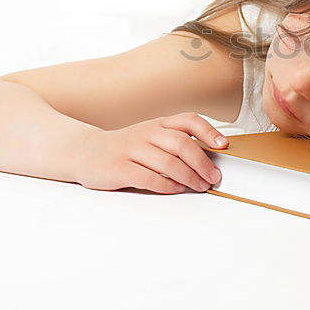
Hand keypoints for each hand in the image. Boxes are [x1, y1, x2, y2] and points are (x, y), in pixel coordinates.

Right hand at [73, 112, 228, 193]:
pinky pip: (149, 178)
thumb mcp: (151, 137)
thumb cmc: (126, 148)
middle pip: (182, 144)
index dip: (208, 131)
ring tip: (200, 186)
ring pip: (168, 162)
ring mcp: (131, 150)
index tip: (223, 145)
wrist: (85, 152)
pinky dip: (167, 185)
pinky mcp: (119, 168)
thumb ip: (174, 143)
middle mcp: (146, 133)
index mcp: (158, 124)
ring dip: (189, 177)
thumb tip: (209, 160)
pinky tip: (176, 189)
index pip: (188, 120)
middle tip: (213, 177)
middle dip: (202, 163)